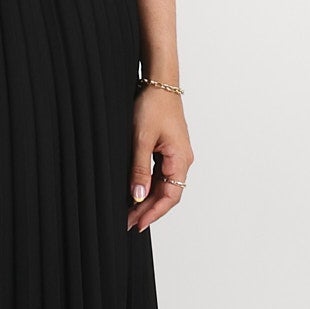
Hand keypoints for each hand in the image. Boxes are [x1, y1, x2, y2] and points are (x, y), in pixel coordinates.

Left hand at [127, 87, 190, 230]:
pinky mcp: (169, 150)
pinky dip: (148, 186)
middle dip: (147, 209)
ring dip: (147, 199)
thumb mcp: (141, 139)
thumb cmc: (153, 106)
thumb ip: (139, 169)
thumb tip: (137, 195)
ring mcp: (176, 155)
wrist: (159, 83)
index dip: (154, 213)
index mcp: (180, 159)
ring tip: (128, 212)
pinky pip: (160, 175)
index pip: (170, 196)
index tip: (137, 225)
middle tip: (127, 222)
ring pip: (163, 186)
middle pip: (167, 194)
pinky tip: (134, 192)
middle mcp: (182, 160)